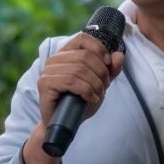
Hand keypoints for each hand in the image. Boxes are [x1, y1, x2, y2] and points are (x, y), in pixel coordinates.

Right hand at [21, 32, 125, 163]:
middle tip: (104, 87)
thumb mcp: (100, 84)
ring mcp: (48, 72)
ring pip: (79, 69)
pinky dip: (86, 90)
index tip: (108, 64)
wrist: (64, 124)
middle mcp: (54, 60)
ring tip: (97, 95)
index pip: (83, 38)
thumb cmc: (79, 102)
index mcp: (66, 54)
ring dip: (95, 84)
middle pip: (85, 56)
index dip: (99, 49)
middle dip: (101, 73)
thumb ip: (110, 70)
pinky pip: (71, 81)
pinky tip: (90, 98)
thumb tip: (119, 55)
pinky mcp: (45, 84)